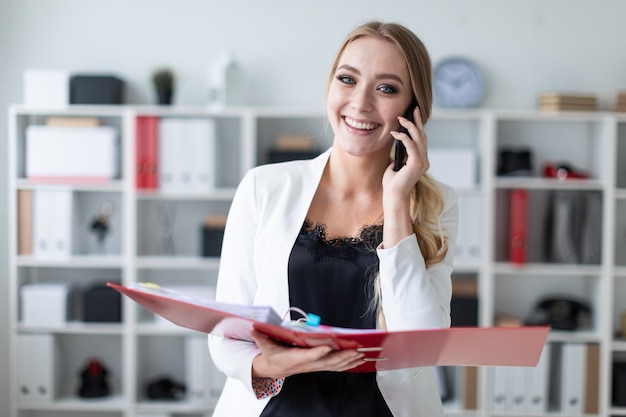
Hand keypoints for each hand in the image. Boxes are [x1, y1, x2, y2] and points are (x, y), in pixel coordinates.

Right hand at [250, 330, 364, 378]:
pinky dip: (347, 364)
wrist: (273, 368)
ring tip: (361, 354)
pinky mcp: (318, 366)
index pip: (306, 356)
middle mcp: (305, 365)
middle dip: (341, 357)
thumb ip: (260, 337)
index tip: (327, 347)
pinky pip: (335, 367)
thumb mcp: (264, 345)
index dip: (317, 353)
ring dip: (348, 360)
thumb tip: (252, 327)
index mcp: (293, 359)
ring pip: (333, 366)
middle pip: (325, 362)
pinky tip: (358, 360)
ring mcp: (313, 366)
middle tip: (355, 350)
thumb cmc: (271, 354)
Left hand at [384, 106, 429, 195]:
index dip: (418, 127)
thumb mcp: (396, 165)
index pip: (421, 140)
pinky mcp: (416, 164)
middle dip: (417, 122)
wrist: (393, 196)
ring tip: (401, 118)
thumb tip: (399, 142)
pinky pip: (411, 145)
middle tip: (413, 110)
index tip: (414, 115)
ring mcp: (422, 162)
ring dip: (409, 126)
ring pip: (418, 138)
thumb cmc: (392, 183)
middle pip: (422, 136)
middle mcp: (424, 161)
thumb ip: (401, 155)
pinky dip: (403, 137)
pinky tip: (395, 133)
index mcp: (420, 161)